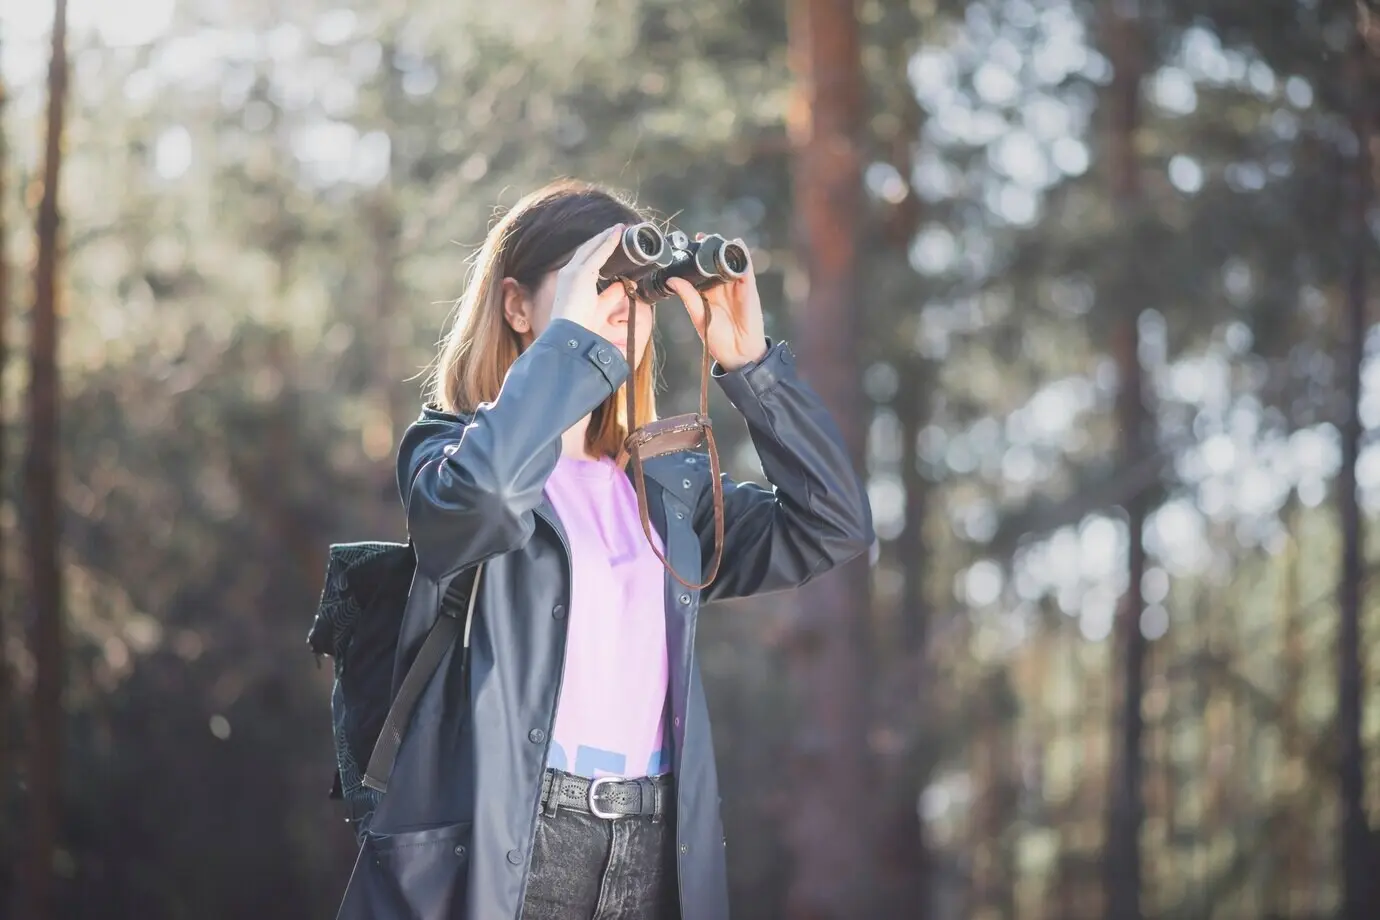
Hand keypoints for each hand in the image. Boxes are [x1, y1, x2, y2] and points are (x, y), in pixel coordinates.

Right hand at [550, 224, 632, 340]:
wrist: (570, 334)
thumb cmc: (581, 325)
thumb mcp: (600, 307)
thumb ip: (611, 295)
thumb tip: (623, 285)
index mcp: (569, 280)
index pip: (584, 259)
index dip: (597, 249)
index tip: (609, 242)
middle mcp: (568, 272)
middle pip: (586, 250)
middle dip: (602, 239)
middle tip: (616, 230)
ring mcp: (573, 272)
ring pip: (591, 248)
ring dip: (606, 237)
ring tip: (618, 229)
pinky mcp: (581, 274)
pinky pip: (598, 254)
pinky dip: (608, 243)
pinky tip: (617, 234)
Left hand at [666, 238, 767, 371]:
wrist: (738, 353)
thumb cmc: (718, 339)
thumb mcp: (699, 316)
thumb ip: (688, 297)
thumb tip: (671, 280)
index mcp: (707, 292)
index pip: (700, 270)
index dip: (693, 258)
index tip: (683, 246)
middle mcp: (721, 287)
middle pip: (714, 262)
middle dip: (708, 248)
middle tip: (698, 237)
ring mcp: (735, 286)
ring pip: (729, 262)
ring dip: (722, 248)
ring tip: (712, 239)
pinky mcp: (748, 288)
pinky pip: (745, 268)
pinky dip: (742, 255)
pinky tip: (736, 244)